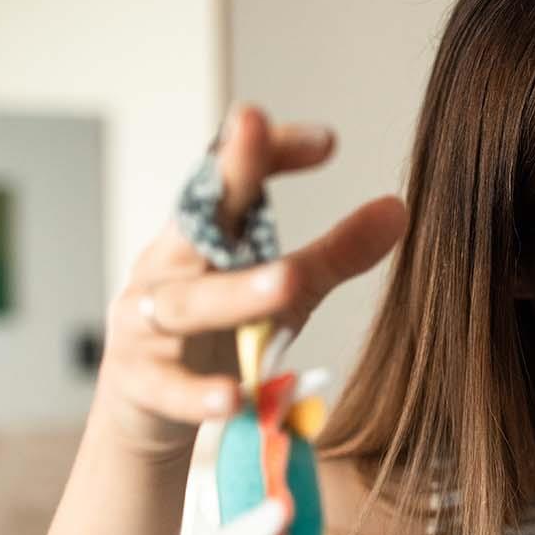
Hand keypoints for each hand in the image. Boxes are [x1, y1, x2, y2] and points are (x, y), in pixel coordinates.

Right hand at [93, 104, 406, 463]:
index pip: (231, 175)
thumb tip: (397, 208)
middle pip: (201, 213)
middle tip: (253, 123)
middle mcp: (169, 265)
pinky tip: (233, 396)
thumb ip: (334, 254)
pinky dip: (198, 392)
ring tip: (286, 284)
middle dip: (230, 170)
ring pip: (189, 302)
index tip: (326, 140)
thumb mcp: (282, 293)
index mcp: (202, 234)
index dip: (266, 149)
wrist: (144, 411)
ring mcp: (145, 321)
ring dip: (238, 293)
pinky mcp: (137, 382)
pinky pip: (168, 386)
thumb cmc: (219, 336)